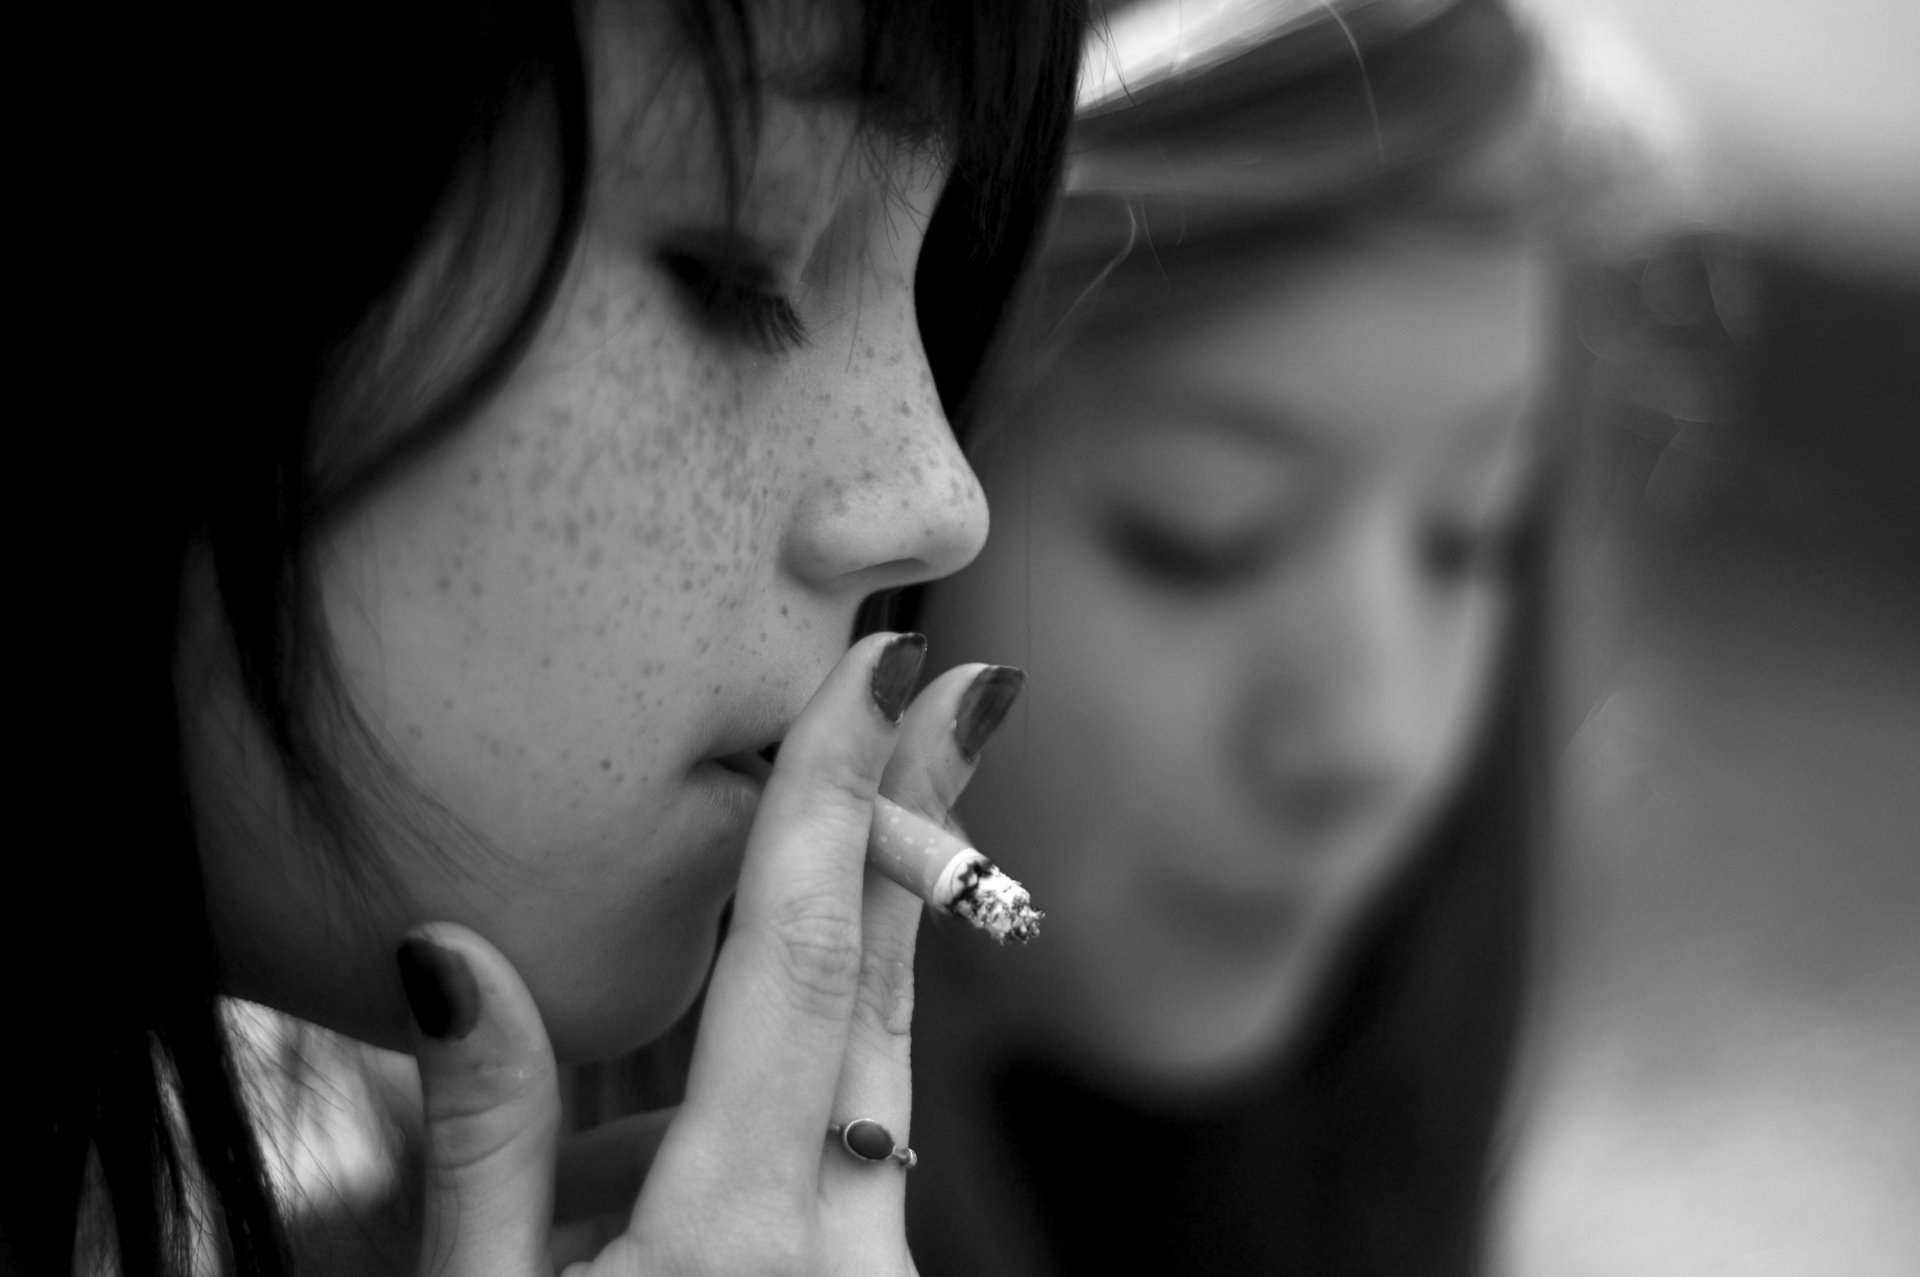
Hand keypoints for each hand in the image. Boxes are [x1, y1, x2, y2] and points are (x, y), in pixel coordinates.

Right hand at [395, 634, 1013, 1274]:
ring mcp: (870, 1274)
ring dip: (802, 976)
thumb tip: (450, 950)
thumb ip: (484, 1134)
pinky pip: (833, 1138)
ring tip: (701, 1007)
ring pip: (858, 1063)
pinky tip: (650, 1139)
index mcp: (736, 1243)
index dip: (837, 799)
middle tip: (963, 693)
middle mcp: (842, 1251)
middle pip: (876, 989)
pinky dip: (767, 1086)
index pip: (796, 968)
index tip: (893, 670)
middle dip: (904, 831)